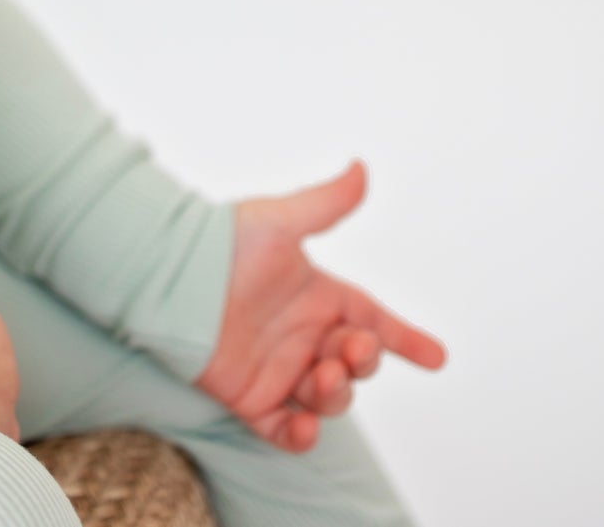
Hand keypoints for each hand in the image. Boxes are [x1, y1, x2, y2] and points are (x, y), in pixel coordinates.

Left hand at [195, 160, 446, 453]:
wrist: (167, 275)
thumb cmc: (220, 242)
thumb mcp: (278, 222)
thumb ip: (325, 203)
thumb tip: (361, 168)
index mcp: (317, 295)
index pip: (372, 319)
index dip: (405, 338)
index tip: (437, 357)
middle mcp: (303, 334)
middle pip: (356, 362)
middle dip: (365, 362)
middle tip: (350, 352)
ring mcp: (279, 368)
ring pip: (329, 397)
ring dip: (336, 395)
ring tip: (323, 378)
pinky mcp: (250, 397)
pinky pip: (285, 430)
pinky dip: (300, 435)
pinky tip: (302, 425)